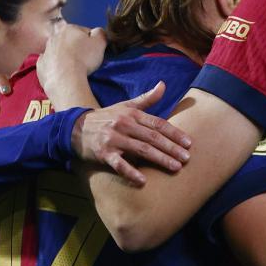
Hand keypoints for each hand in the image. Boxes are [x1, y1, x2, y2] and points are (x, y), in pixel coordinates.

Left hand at [38, 24, 108, 95]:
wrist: (66, 80)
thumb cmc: (83, 60)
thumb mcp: (100, 42)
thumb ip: (100, 33)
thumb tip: (98, 32)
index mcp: (69, 29)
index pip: (83, 32)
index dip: (91, 42)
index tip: (94, 51)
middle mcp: (54, 37)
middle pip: (69, 41)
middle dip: (76, 48)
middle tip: (85, 60)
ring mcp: (46, 51)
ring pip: (58, 52)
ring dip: (66, 58)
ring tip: (75, 69)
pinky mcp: (41, 65)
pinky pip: (50, 65)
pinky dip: (56, 68)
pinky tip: (63, 73)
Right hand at [71, 83, 192, 184]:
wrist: (75, 128)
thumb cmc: (106, 117)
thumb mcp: (125, 106)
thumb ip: (146, 99)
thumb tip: (163, 85)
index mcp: (132, 114)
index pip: (158, 124)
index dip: (175, 133)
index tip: (189, 143)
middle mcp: (124, 125)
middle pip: (152, 138)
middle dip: (172, 148)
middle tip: (187, 159)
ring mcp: (113, 139)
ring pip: (141, 150)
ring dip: (160, 159)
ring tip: (175, 167)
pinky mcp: (104, 153)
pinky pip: (119, 164)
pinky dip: (131, 172)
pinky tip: (143, 181)